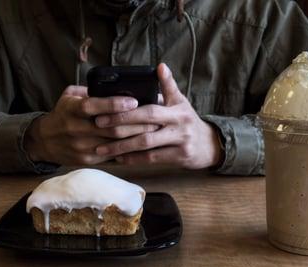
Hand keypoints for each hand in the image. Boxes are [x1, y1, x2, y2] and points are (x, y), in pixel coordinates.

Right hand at [23, 86, 158, 164]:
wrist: (45, 141)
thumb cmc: (63, 113)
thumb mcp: (70, 96)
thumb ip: (90, 90)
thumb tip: (117, 85)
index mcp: (71, 109)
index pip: (92, 106)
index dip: (114, 104)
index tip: (134, 101)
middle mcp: (75, 129)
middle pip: (109, 128)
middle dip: (135, 123)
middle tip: (155, 118)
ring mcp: (81, 147)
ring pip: (113, 144)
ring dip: (135, 137)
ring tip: (154, 130)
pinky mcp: (86, 160)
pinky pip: (111, 155)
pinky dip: (127, 150)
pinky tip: (142, 144)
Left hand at [94, 63, 222, 168]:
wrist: (208, 145)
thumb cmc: (188, 121)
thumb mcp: (181, 102)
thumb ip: (168, 86)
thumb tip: (160, 66)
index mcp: (177, 109)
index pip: (150, 108)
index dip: (128, 110)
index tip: (107, 107)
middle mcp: (179, 125)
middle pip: (145, 126)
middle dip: (120, 126)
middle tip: (98, 125)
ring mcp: (179, 142)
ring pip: (146, 145)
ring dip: (122, 147)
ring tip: (102, 148)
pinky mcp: (179, 157)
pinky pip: (151, 159)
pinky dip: (133, 159)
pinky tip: (118, 158)